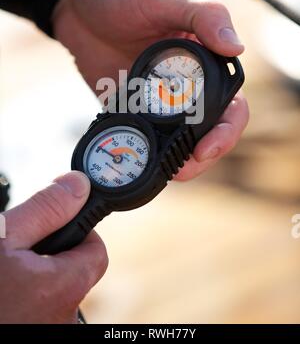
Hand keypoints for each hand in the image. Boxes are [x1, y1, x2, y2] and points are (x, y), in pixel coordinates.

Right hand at [0, 172, 107, 322]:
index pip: (96, 253)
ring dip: (34, 278)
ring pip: (51, 292)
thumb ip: (45, 210)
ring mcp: (46, 332)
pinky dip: (24, 297)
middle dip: (50, 256)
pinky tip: (3, 292)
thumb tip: (78, 185)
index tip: (57, 225)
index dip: (79, 232)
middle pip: (73, 273)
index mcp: (63, 288)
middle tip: (18, 252)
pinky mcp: (30, 334)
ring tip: (5, 274)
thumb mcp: (3, 236)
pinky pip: (36, 310)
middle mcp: (61, 319)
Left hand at [53, 0, 248, 179]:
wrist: (76, 4)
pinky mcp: (134, 108)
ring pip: (182, 140)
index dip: (227, 128)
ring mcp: (160, 99)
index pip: (231, 101)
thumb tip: (237, 49)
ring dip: (181, 161)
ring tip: (169, 173)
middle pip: (211, 128)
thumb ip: (205, 14)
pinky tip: (144, 164)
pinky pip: (148, 137)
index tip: (208, 145)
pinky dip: (150, 154)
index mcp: (205, 58)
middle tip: (186, 168)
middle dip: (206, 154)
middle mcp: (188, 83)